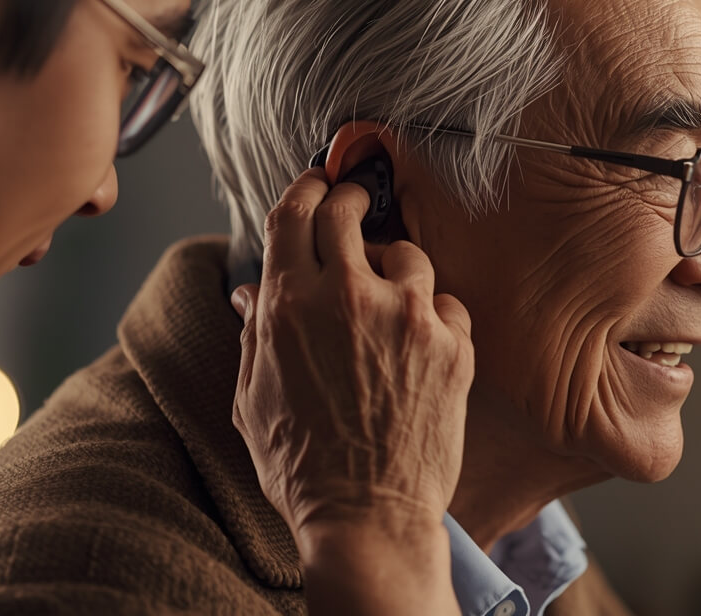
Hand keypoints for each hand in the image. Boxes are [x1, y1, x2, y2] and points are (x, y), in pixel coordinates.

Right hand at [230, 168, 473, 615]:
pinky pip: (444, 301)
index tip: (314, 184)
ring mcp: (405, 317)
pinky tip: (416, 344)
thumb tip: (250, 294)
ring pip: (405, 253)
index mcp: (288, 305)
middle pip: (347, 212)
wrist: (367, 517)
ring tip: (386, 302)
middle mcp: (347, 298)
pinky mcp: (450, 344)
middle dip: (347, 200)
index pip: (293, 213)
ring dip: (392, 267)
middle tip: (351, 207)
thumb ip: (252, 334)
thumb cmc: (301, 465)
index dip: (303, 189)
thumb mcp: (251, 398)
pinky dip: (430, 314)